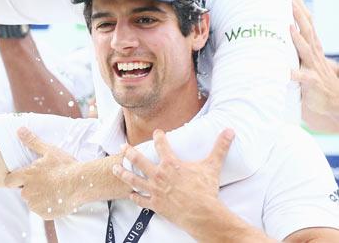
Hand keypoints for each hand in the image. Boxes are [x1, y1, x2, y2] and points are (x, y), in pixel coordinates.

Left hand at [4, 128, 81, 218]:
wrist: (81, 183)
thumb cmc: (65, 166)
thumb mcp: (49, 150)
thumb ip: (32, 141)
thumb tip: (19, 130)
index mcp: (26, 176)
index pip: (9, 181)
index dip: (14, 179)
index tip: (23, 178)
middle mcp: (28, 192)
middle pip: (23, 191)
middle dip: (31, 187)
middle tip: (46, 181)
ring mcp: (35, 204)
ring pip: (32, 201)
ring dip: (39, 197)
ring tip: (53, 189)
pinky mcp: (44, 214)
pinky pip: (42, 210)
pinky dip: (47, 206)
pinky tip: (57, 197)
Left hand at [113, 129, 233, 230]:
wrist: (201, 213)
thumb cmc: (206, 190)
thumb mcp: (212, 166)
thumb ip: (220, 147)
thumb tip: (230, 131)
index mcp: (171, 164)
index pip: (161, 145)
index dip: (158, 137)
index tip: (156, 132)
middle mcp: (159, 175)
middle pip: (138, 160)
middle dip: (129, 152)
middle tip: (122, 147)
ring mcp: (155, 190)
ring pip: (134, 179)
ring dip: (123, 173)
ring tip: (115, 168)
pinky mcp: (155, 204)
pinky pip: (141, 200)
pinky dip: (135, 197)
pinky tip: (129, 194)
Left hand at [290, 0, 338, 115]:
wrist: (335, 105)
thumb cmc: (316, 84)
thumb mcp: (307, 63)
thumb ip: (296, 50)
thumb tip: (280, 34)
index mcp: (313, 48)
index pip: (307, 23)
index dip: (299, 8)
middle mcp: (314, 54)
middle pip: (307, 29)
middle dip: (298, 13)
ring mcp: (313, 67)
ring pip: (305, 48)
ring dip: (297, 36)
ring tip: (287, 24)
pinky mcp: (311, 82)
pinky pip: (299, 77)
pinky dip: (290, 72)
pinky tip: (281, 69)